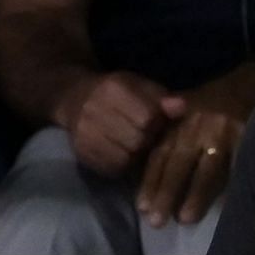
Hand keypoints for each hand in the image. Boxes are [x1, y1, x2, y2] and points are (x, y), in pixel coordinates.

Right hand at [56, 71, 177, 177]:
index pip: (147, 117)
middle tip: (149, 138)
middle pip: (137, 141)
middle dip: (148, 141)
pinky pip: (112, 168)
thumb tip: (181, 108)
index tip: (158, 122)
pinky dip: (123, 164)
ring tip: (137, 146)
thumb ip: (161, 97)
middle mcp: (94, 111)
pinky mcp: (82, 153)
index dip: (158, 123)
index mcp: (113, 89)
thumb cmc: (116, 92)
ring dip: (136, 156)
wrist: (74, 98)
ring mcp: (84, 134)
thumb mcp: (139, 85)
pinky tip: (124, 154)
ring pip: (125, 158)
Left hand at [136, 65, 254, 227]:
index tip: (140, 207)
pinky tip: (225, 206)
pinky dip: (231, 187)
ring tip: (185, 219)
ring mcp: (225, 133)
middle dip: (166, 193)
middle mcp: (199, 127)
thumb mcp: (188, 105)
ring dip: (196, 196)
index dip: (150, 181)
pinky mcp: (249, 137)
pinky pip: (238, 167)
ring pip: (207, 170)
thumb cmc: (219, 98)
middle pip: (179, 165)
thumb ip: (169, 129)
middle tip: (155, 221)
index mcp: (181, 121)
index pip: (161, 154)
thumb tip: (144, 152)